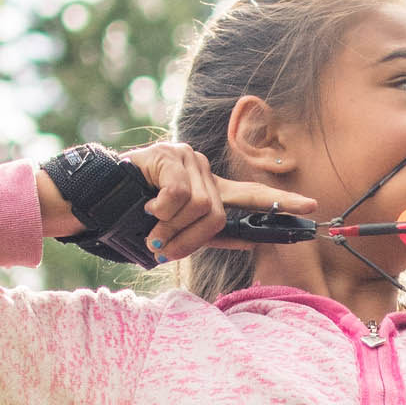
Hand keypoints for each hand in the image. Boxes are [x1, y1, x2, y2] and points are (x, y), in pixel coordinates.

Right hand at [121, 142, 319, 260]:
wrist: (95, 203)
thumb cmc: (132, 219)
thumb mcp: (176, 233)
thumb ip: (211, 236)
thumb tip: (251, 242)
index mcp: (208, 188)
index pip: (251, 195)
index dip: (281, 202)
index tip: (310, 208)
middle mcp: (201, 169)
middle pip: (218, 214)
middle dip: (190, 239)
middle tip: (164, 248)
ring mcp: (185, 158)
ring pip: (201, 207)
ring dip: (172, 227)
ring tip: (151, 226)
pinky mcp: (167, 156)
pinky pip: (180, 196)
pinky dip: (162, 211)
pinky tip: (146, 206)